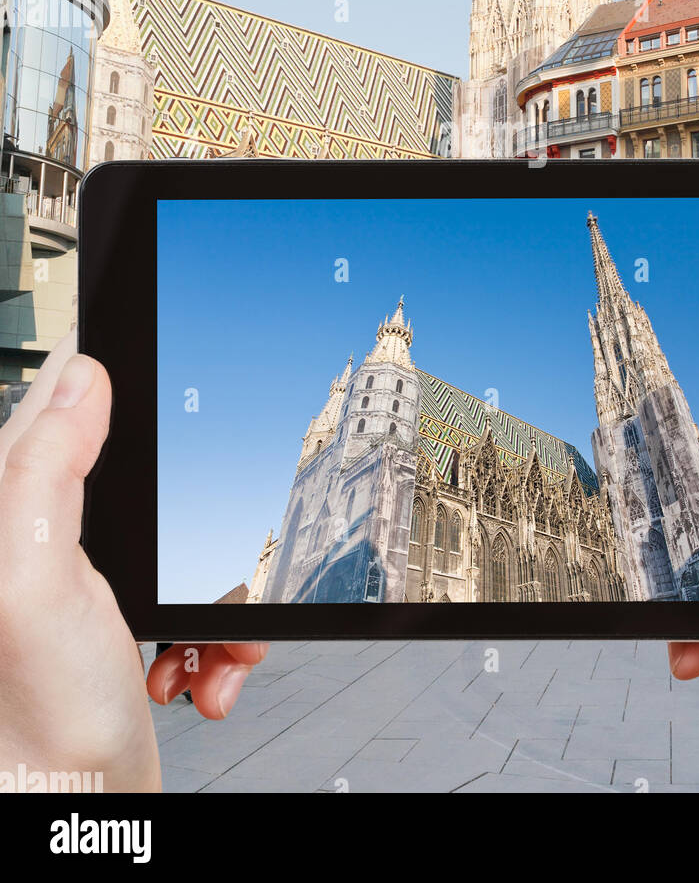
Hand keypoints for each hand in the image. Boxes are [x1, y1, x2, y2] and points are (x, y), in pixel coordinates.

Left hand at [0, 335, 267, 792]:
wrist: (74, 814)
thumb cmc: (35, 721)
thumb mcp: (33, 581)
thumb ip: (45, 470)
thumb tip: (83, 373)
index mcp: (15, 510)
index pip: (54, 401)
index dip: (103, 368)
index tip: (161, 340)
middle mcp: (43, 539)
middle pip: (142, 469)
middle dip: (194, 507)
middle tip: (205, 547)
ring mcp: (89, 583)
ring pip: (185, 535)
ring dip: (219, 589)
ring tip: (210, 638)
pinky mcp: (126, 623)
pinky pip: (200, 597)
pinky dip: (221, 634)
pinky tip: (207, 667)